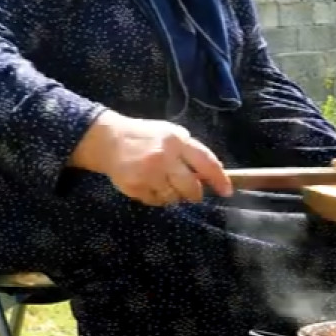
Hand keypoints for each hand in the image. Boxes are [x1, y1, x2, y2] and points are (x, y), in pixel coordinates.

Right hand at [69, 111, 231, 206]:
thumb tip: (209, 175)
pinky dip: (157, 197)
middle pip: (191, 188)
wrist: (108, 140)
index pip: (206, 163)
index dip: (219, 179)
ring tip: (164, 183)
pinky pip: (155, 201)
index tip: (227, 192)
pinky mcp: (135, 187)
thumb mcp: (170, 134)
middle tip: (192, 193)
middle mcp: (164, 157)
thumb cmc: (145, 136)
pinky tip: (149, 185)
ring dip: (173, 195)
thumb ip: (189, 151)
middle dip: (194, 194)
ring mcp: (148, 174)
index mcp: (176, 141)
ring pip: (173, 198)